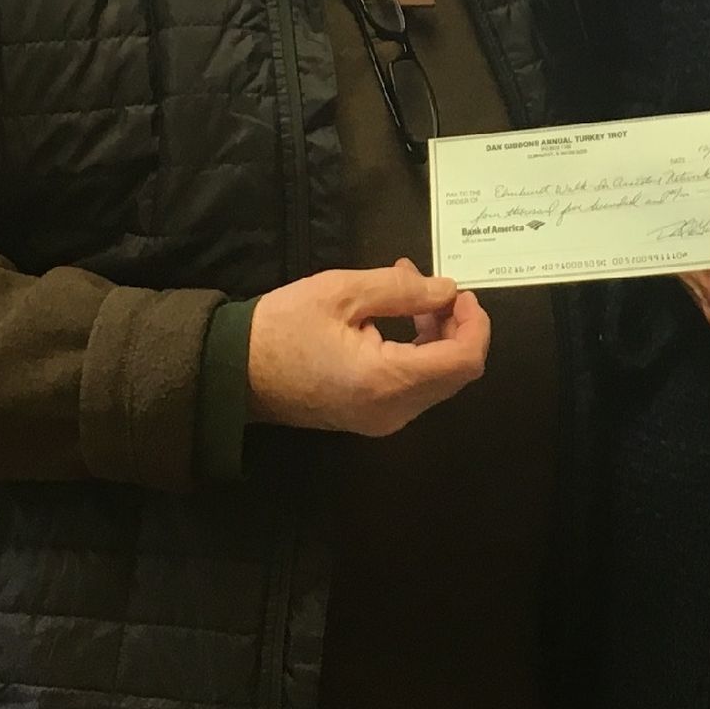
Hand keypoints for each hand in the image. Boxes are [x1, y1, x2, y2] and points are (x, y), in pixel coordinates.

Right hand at [245, 257, 489, 435]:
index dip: (475, 324)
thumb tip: (449, 291)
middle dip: (456, 326)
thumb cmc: (283, 327)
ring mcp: (382, 421)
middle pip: (455, 373)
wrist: (234, 372)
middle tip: (433, 287)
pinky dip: (418, 351)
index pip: (462, 362)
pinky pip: (413, 387)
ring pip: (437, 380)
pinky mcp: (370, 418)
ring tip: (411, 291)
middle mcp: (392, 411)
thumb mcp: (342, 291)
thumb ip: (402, 289)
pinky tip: (398, 318)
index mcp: (386, 382)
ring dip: (437, 336)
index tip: (461, 292)